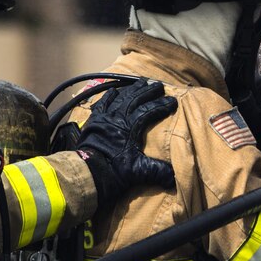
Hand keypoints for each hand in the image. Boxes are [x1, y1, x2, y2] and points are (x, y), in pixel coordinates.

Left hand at [76, 79, 177, 206]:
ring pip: (121, 97)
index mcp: (131, 126)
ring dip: (132, 89)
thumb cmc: (113, 171)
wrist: (86, 173)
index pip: (150, 110)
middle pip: (136, 99)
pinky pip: (102, 104)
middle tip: (159, 85)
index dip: (162, 105)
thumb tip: (173, 178)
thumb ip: (158, 171)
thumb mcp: (139, 171)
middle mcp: (118, 117)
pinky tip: (114, 91)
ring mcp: (105, 117)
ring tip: (142, 82)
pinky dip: (109, 96)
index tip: (173, 100)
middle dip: (149, 91)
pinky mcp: (94, 121)